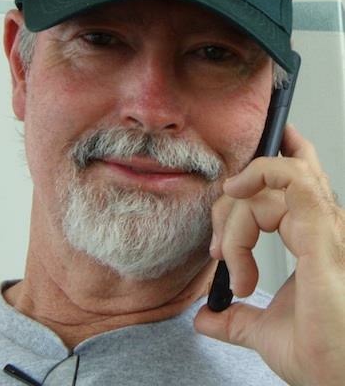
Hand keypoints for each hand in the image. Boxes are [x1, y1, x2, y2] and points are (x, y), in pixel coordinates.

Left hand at [194, 125, 344, 385]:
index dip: (262, 174)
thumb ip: (236, 319)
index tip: (227, 222)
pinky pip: (292, 182)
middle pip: (273, 177)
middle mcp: (325, 227)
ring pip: (272, 179)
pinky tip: (236, 203)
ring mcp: (327, 229)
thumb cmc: (321, 359)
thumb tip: (207, 318)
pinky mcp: (322, 237)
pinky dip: (261, 177)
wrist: (340, 385)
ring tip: (227, 254)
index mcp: (315, 240)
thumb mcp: (265, 332)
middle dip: (231, 203)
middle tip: (217, 251)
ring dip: (235, 210)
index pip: (293, 182)